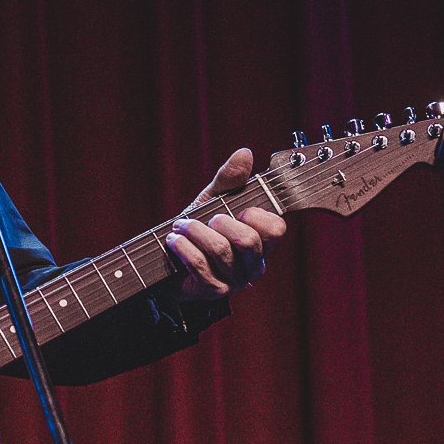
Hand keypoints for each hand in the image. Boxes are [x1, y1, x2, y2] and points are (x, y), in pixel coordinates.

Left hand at [166, 148, 286, 301]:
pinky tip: (174, 240)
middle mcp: (253, 264)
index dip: (257, 216)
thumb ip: (229, 179)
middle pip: (248, 241)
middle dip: (220, 222)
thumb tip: (244, 153)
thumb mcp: (213, 200)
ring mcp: (234, 280)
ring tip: (180, 226)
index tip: (238, 209)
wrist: (167, 261)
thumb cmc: (198, 228)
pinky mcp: (213, 290)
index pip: (276, 229)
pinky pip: (200, 264)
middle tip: (205, 218)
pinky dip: (183, 247)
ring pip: (220, 250)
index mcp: (261, 242)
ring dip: (194, 231)